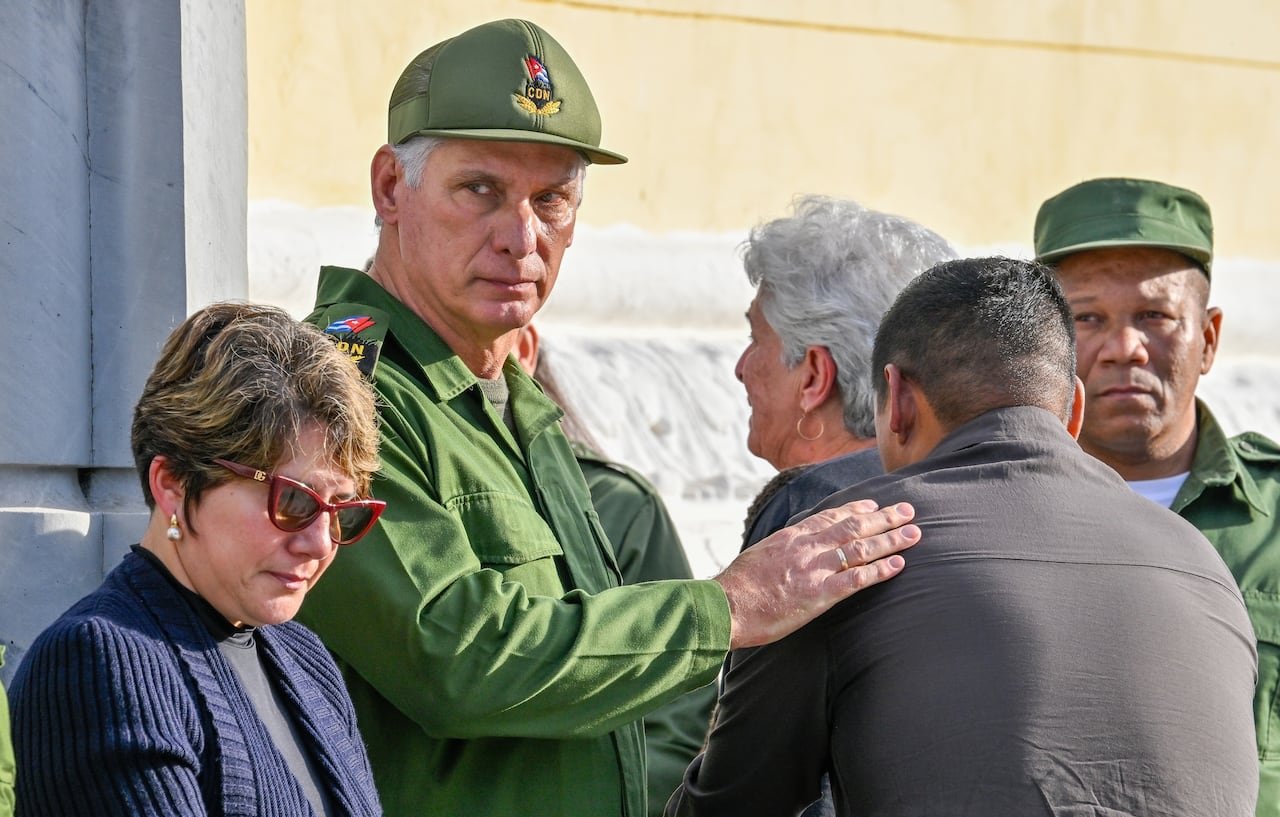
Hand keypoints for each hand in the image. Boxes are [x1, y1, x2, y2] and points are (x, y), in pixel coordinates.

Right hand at [714, 500, 918, 648]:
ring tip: (914, 534)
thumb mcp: (759, 555)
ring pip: (861, 548)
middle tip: (908, 511)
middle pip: (853, 527)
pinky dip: (880, 570)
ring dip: (891, 540)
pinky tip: (898, 564)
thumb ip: (781, 549)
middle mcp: (807, 547)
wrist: (726, 605)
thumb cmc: (737, 586)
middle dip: (884, 518)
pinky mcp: (819, 594)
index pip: (830, 516)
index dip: (856, 509)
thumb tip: (789, 548)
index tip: (874, 504)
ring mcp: (815, 569)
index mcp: (792, 536)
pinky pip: (857, 579)